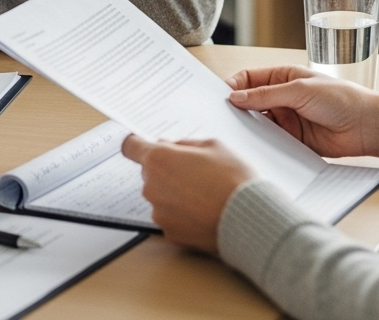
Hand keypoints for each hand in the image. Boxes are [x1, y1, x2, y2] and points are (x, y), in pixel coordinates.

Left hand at [122, 136, 254, 252]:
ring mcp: (159, 212)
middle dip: (166, 169)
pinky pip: (170, 216)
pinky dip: (181, 213)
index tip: (143, 145)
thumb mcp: (212, 145)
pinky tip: (203, 211)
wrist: (248, 219)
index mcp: (159, 159)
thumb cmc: (232, 178)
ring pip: (160, 195)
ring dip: (174, 193)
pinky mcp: (169, 234)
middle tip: (193, 170)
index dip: (137, 144)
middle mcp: (152, 186)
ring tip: (203, 193)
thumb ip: (184, 145)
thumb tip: (172, 148)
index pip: (130, 146)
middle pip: (150, 172)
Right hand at [226, 65, 378, 162]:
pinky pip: (270, 141)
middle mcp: (281, 98)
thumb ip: (266, 95)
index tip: (221, 96)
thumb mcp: (299, 90)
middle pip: (250, 102)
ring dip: (247, 127)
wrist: (366, 127)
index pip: (249, 78)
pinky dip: (261, 144)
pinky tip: (252, 148)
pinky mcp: (292, 140)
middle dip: (236, 108)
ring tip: (234, 134)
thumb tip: (235, 97)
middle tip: (221, 117)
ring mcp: (286, 120)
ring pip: (258, 123)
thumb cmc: (339, 99)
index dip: (234, 86)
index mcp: (283, 77)